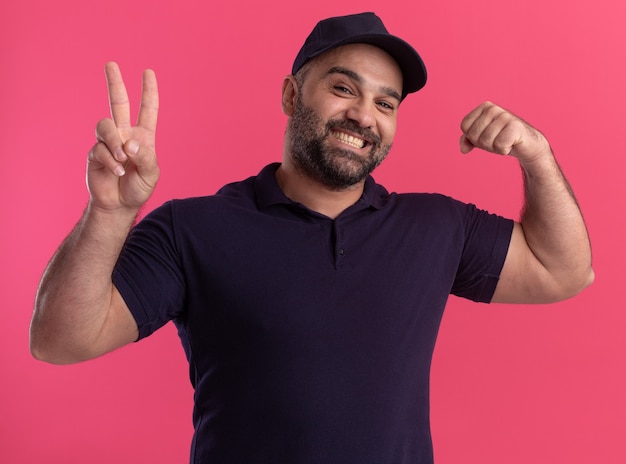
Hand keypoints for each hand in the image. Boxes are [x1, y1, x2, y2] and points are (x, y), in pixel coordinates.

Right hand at [87, 62, 159, 211]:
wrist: (119, 205)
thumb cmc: (138, 188)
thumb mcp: (150, 174)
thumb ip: (145, 157)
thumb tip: (130, 144)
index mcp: (142, 136)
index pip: (147, 110)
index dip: (149, 91)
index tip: (148, 72)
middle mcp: (124, 134)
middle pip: (118, 103)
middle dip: (114, 83)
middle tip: (111, 64)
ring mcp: (108, 142)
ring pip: (106, 125)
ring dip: (114, 141)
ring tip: (122, 158)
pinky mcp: (95, 153)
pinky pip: (100, 149)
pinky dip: (110, 160)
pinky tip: (116, 171)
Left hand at [459, 101, 550, 163]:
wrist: (527, 145)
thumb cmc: (503, 139)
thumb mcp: (481, 139)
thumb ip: (467, 140)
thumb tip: (463, 149)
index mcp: (484, 107)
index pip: (465, 127)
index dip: (473, 137)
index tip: (488, 135)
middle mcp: (494, 108)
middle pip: (474, 135)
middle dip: (484, 144)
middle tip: (498, 140)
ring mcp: (505, 116)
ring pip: (486, 142)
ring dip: (495, 147)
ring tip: (505, 141)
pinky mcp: (516, 126)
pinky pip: (499, 145)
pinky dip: (504, 150)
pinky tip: (512, 144)